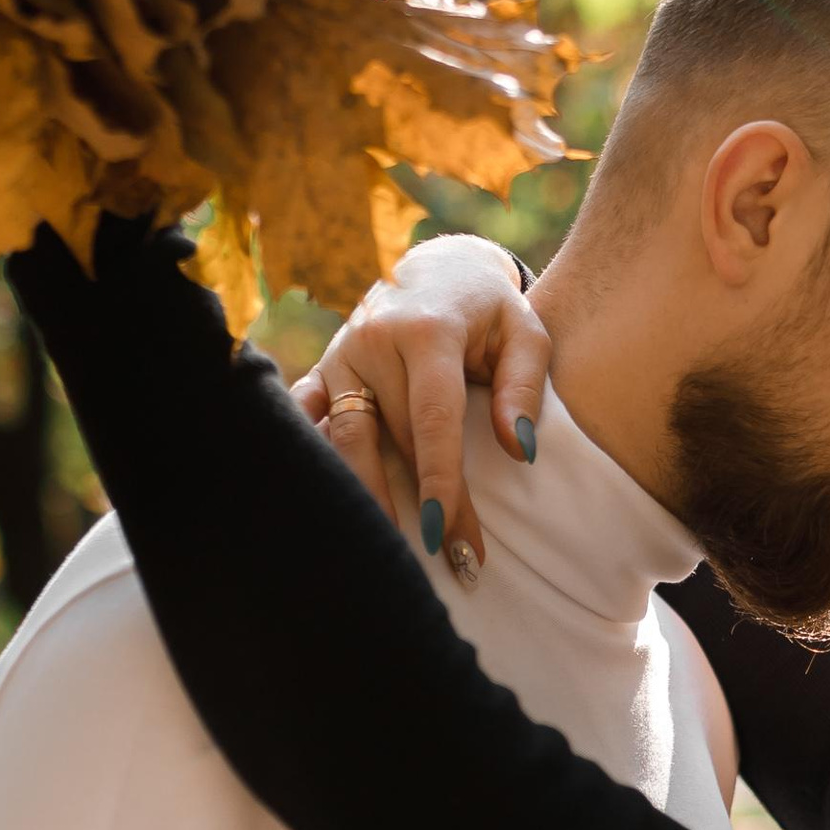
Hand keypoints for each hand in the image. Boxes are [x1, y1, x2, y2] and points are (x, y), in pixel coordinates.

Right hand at [292, 238, 548, 582]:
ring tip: (384, 552)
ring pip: (342, 440)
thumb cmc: (489, 310)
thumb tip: (519, 449)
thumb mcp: (524, 331)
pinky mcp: (321, 371)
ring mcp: (340, 357)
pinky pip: (304, 420)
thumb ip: (525, 386)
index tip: (443, 531)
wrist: (439, 268)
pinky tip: (320, 506)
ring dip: (362, 497)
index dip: (438, 478)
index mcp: (427, 333)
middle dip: (418, 504)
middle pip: (393, 439)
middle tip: (449, 562)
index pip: (432, 418)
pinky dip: (308, 462)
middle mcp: (374, 343)